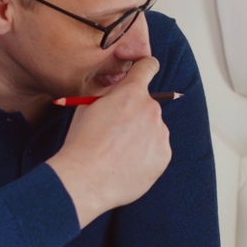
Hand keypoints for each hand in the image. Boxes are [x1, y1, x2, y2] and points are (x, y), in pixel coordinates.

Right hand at [47, 57, 171, 226]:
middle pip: (148, 104)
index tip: (145, 72)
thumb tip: (120, 89)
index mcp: (131, 92)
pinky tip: (127, 164)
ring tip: (118, 153)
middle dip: (135, 114)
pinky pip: (157, 149)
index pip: (148, 66)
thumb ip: (109, 94)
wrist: (85, 180)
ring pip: (153, 129)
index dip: (145, 68)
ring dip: (141, 136)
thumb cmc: (81, 143)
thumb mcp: (88, 106)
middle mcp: (151, 109)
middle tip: (116, 132)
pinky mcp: (164, 155)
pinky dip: (146, 155)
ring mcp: (160, 133)